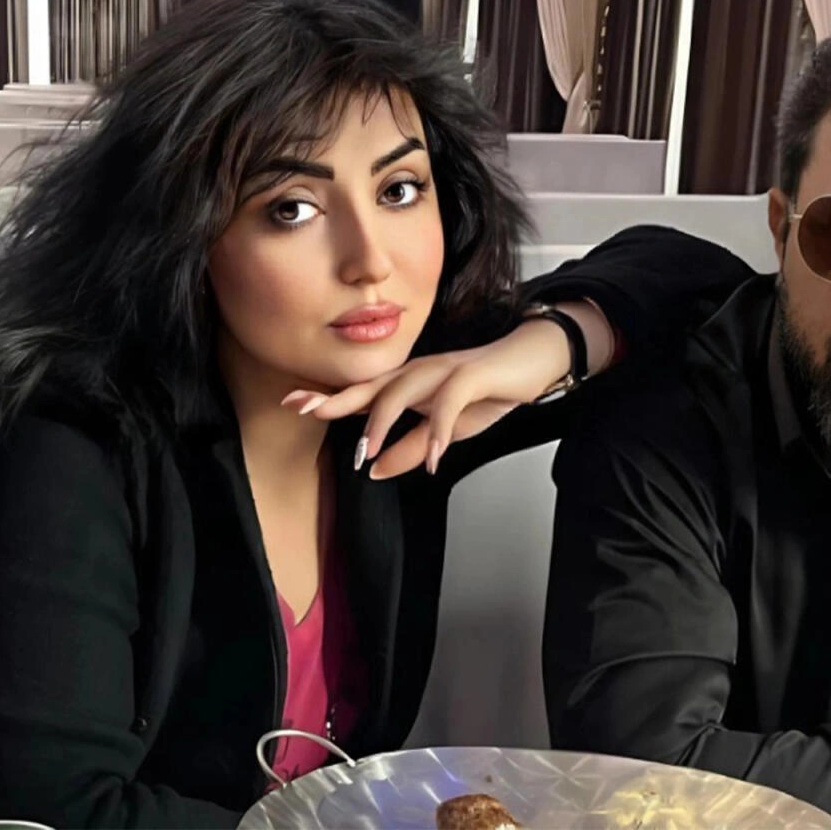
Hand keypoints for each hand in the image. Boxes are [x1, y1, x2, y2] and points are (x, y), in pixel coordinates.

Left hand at [280, 317, 575, 478]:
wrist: (536, 359)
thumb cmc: (491, 390)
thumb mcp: (446, 430)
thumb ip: (412, 447)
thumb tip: (375, 470)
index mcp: (410, 383)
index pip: (364, 391)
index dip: (329, 397)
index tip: (293, 403)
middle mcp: (420, 372)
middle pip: (372, 385)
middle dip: (338, 400)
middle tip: (308, 412)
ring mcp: (444, 370)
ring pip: (403, 391)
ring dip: (383, 423)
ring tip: (368, 453)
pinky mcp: (472, 375)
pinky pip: (449, 401)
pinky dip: (438, 430)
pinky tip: (433, 458)